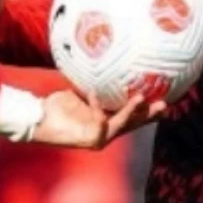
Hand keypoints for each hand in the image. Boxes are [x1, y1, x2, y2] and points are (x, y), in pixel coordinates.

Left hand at [33, 90, 167, 149]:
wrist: (38, 119)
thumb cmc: (55, 105)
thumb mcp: (78, 91)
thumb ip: (91, 83)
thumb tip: (101, 61)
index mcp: (105, 119)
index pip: (131, 115)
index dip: (147, 109)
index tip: (164, 98)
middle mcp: (105, 130)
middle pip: (133, 124)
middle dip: (149, 115)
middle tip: (164, 104)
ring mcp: (98, 137)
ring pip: (121, 125)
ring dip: (131, 112)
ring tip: (141, 98)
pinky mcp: (89, 141)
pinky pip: (98, 122)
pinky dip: (96, 108)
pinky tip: (94, 95)